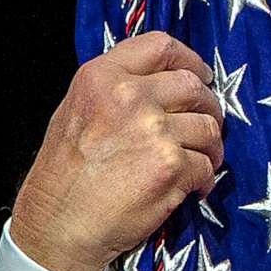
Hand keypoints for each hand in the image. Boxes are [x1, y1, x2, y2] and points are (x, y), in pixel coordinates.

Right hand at [10, 31, 222, 270]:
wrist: (60, 225)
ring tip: (200, 160)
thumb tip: (163, 82)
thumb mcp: (75, 110)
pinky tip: (192, 187)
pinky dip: (205, 178)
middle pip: (193, 86)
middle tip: (206, 124)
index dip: (189, 60)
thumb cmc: (63, 175)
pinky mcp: (172, 166)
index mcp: (102, 77)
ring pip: (208, 126)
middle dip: (208, 106)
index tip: (201, 76)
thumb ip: (114, 89)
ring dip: (211, 146)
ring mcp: (154, 131)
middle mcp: (129, 97)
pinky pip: (207, 165)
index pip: (160, 46)